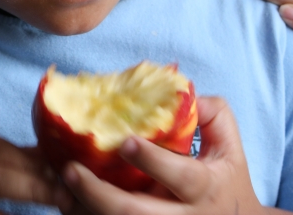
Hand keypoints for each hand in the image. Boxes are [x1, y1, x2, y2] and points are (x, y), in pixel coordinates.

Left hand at [61, 97, 264, 214]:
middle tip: (70, 170)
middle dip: (100, 195)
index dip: (152, 160)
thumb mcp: (231, 149)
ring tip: (61, 191)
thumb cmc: (228, 183)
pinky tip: (69, 205)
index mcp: (205, 188)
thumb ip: (213, 115)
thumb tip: (182, 90)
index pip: (181, 176)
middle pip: (136, 214)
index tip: (124, 142)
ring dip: (86, 210)